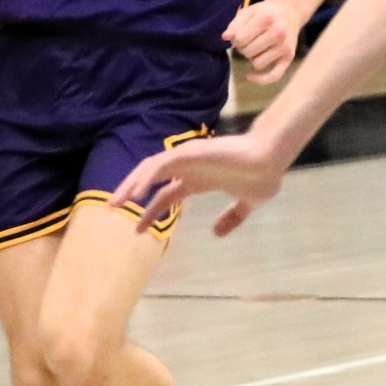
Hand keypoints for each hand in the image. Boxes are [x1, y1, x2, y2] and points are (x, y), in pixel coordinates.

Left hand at [112, 129, 289, 237]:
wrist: (272, 159)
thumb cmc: (263, 176)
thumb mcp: (247, 204)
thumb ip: (232, 218)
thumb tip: (217, 233)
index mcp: (198, 181)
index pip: (167, 196)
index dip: (151, 212)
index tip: (139, 230)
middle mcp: (188, 169)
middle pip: (152, 180)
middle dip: (132, 194)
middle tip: (112, 209)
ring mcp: (188, 159)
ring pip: (150, 169)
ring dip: (132, 184)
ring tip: (117, 202)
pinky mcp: (191, 152)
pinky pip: (162, 163)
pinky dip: (147, 175)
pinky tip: (137, 191)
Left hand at [224, 0, 302, 84]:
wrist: (290, 12)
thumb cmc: (266, 12)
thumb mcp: (249, 12)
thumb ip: (235, 24)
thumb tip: (225, 37)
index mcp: (266, 19)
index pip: (240, 39)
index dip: (236, 39)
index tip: (239, 35)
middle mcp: (278, 33)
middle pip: (248, 52)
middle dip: (243, 48)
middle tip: (248, 41)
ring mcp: (284, 47)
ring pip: (257, 64)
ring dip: (252, 58)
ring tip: (256, 49)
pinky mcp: (289, 57)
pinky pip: (274, 75)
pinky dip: (261, 79)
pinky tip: (250, 76)